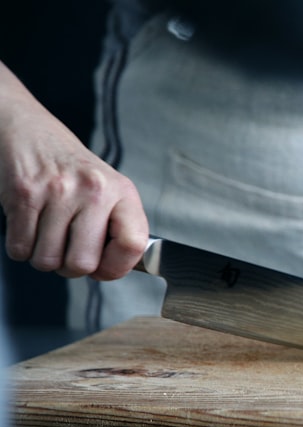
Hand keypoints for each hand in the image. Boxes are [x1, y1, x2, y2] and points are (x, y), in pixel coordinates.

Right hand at [0, 90, 147, 279]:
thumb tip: (112, 269)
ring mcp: (57, 192)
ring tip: (48, 234)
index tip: (104, 268)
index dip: (117, 267)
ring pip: (47, 261)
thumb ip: (117, 226)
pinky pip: (20, 248)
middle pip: (83, 263)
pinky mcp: (23, 194)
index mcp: (121, 192)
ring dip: (43, 257)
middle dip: (71, 268)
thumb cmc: (71, 168)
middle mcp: (93, 190)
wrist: (29, 131)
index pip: (133, 244)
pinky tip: (30, 227)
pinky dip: (21, 247)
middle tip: (67, 251)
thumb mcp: (108, 189)